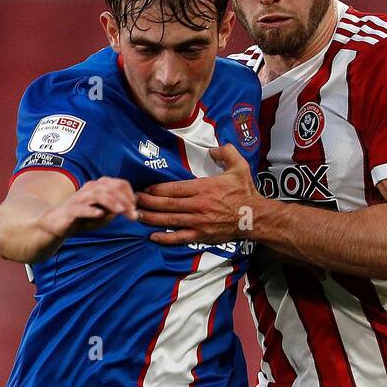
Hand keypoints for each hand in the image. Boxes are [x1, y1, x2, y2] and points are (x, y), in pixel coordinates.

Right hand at [39, 177, 137, 239]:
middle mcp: (90, 189)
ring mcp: (80, 198)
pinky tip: (100, 214)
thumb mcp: (104, 215)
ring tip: (121, 212)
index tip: (135, 209)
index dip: (130, 195)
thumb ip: (115, 210)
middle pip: (111, 188)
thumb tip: (130, 207)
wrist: (59, 224)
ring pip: (98, 194)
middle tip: (133, 215)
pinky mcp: (71, 210)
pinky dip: (92, 210)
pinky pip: (82, 208)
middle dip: (124, 201)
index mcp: (99, 187)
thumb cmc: (83, 219)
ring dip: (112, 203)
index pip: (119, 183)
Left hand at [136, 144, 261, 244]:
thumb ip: (225, 153)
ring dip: (151, 218)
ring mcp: (198, 222)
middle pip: (166, 204)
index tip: (144, 188)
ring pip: (169, 220)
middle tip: (132, 200)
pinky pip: (180, 238)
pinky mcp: (201, 236)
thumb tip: (213, 148)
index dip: (156, 189)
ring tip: (135, 215)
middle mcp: (197, 205)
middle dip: (147, 202)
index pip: (173, 188)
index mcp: (203, 188)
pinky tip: (152, 236)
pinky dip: (165, 238)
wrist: (255, 217)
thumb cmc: (245, 192)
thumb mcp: (238, 166)